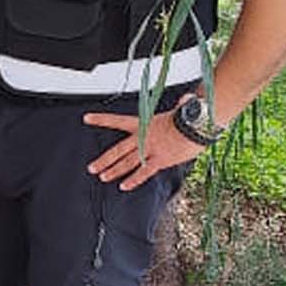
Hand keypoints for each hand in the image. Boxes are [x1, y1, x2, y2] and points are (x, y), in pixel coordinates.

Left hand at [83, 98, 203, 190]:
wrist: (199, 124)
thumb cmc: (193, 116)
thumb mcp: (182, 108)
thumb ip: (180, 105)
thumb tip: (187, 99)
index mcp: (145, 123)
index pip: (118, 120)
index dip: (101, 119)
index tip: (87, 118)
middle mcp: (144, 137)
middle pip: (118, 149)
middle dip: (103, 160)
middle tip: (92, 167)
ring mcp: (150, 150)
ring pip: (127, 162)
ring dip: (114, 171)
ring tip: (103, 177)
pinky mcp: (161, 160)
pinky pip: (144, 172)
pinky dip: (133, 180)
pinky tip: (124, 186)